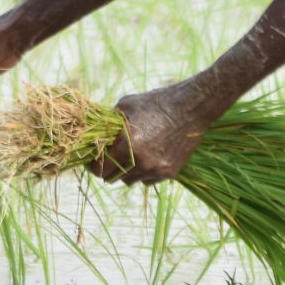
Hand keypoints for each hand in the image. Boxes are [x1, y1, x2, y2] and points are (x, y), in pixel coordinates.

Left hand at [87, 79, 230, 184]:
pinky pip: (147, 181)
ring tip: (131, 153)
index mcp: (127, 145)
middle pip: (112, 178)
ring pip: (129, 181)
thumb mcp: (126, 106)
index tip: (94, 160)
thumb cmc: (156, 103)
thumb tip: (94, 133)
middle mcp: (141, 161)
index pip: (99, 170)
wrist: (190, 107)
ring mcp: (156, 169)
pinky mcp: (169, 173)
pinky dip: (144, 172)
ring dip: (126, 171)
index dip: (93, 165)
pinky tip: (148, 156)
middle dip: (108, 168)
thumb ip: (108, 123)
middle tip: (110, 156)